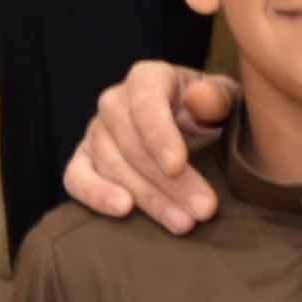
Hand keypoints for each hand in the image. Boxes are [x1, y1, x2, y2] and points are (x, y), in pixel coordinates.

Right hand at [59, 58, 236, 233]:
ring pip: (111, 165)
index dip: (159, 134)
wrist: (197, 134)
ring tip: (183, 222)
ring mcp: (95, 132)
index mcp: (148, 79)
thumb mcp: (225, 101)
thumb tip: (197, 98)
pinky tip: (123, 210)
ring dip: (148, 197)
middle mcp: (115, 102)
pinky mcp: (83, 162)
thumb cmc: (211, 115)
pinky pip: (76, 178)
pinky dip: (95, 195)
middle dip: (169, 181)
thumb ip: (216, 96)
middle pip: (131, 142)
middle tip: (202, 209)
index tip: (177, 165)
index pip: (145, 101)